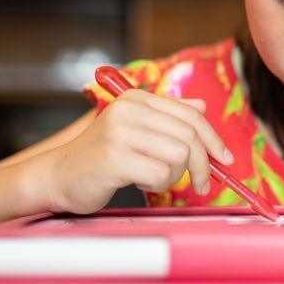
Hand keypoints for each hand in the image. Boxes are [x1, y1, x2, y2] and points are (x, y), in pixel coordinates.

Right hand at [40, 89, 234, 213]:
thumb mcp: (136, 129)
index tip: (225, 159)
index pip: (192, 114)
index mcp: (138, 99)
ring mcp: (121, 132)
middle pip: (190, 135)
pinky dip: (158, 184)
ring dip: (175, 175)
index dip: (214, 139)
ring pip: (180, 154)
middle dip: (203, 164)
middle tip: (202, 184)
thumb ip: (167, 116)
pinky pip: (161, 173)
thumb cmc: (101, 157)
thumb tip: (202, 105)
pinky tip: (140, 182)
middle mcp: (130, 109)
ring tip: (154, 178)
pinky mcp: (115, 157)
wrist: (58, 176)